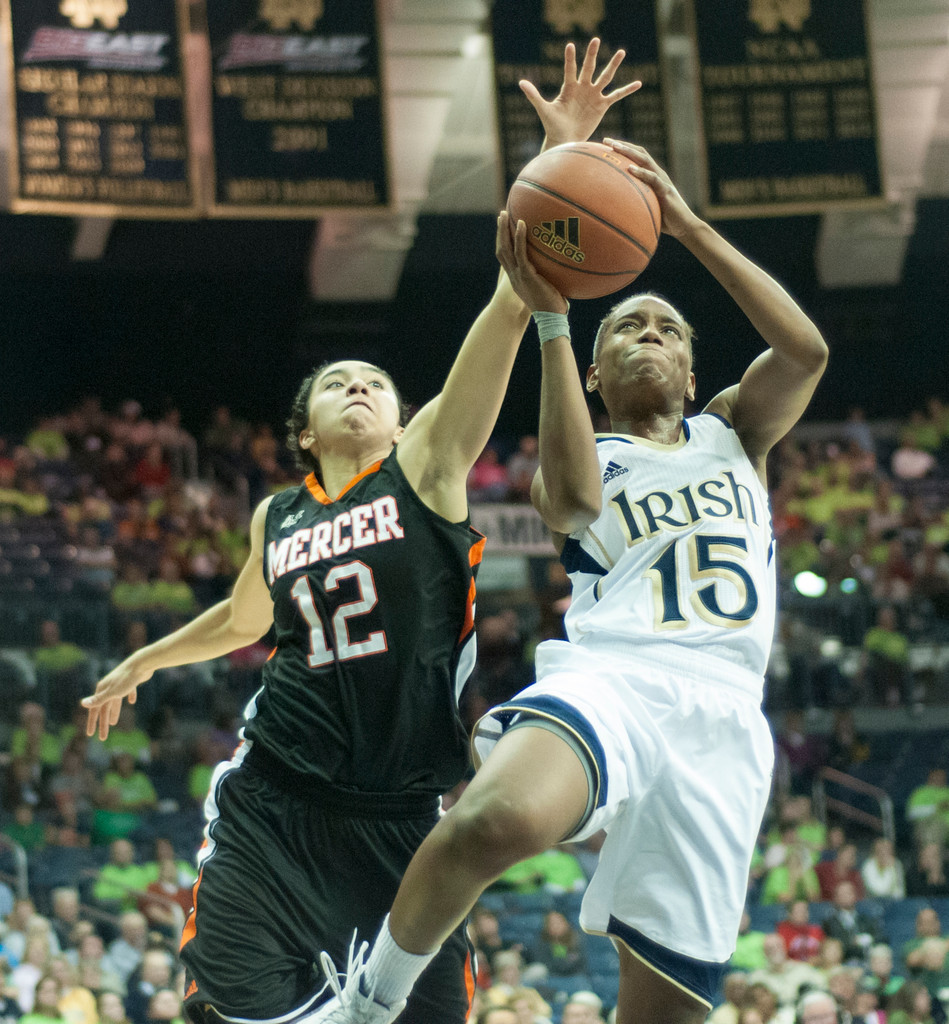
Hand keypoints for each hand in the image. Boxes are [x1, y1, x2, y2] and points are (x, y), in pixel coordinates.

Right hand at [81, 655, 153, 739]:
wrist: (142, 663)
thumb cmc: (127, 679)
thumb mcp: (113, 692)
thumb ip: (99, 699)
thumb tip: (83, 704)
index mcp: (102, 689)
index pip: (95, 710)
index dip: (92, 722)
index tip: (90, 735)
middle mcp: (109, 686)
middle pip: (105, 708)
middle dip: (103, 723)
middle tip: (103, 738)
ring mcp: (120, 684)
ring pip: (115, 701)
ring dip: (114, 712)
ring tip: (114, 723)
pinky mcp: (131, 681)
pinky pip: (129, 691)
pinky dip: (129, 697)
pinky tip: (132, 702)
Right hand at [496, 210, 567, 314]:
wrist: (552, 319)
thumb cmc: (554, 306)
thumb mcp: (549, 287)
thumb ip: (549, 275)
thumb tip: (563, 262)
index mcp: (517, 279)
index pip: (506, 258)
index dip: (503, 243)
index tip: (505, 228)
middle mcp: (514, 276)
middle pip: (501, 250)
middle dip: (500, 232)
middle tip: (501, 215)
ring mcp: (518, 276)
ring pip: (505, 249)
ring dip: (504, 230)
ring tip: (505, 214)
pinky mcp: (527, 275)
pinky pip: (520, 253)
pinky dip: (519, 238)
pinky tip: (521, 223)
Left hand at [520, 38, 641, 148]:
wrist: (564, 140)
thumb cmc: (552, 126)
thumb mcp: (543, 110)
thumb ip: (534, 95)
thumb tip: (521, 82)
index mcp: (568, 88)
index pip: (570, 70)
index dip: (570, 59)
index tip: (570, 45)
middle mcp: (582, 88)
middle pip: (589, 68)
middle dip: (592, 54)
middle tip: (595, 39)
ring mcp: (593, 95)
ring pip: (605, 77)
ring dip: (613, 65)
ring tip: (621, 52)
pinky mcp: (602, 106)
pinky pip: (616, 96)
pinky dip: (627, 90)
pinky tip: (638, 83)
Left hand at [603, 138, 699, 238]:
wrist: (684, 225)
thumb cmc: (663, 219)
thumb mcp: (645, 207)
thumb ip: (633, 202)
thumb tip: (613, 208)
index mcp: (652, 175)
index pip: (637, 156)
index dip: (623, 149)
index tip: (605, 145)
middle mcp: (657, 173)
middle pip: (639, 153)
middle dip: (622, 145)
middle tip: (606, 140)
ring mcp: (662, 180)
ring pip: (645, 160)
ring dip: (629, 152)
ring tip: (615, 147)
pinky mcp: (666, 190)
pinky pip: (653, 179)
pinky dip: (641, 172)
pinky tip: (629, 169)